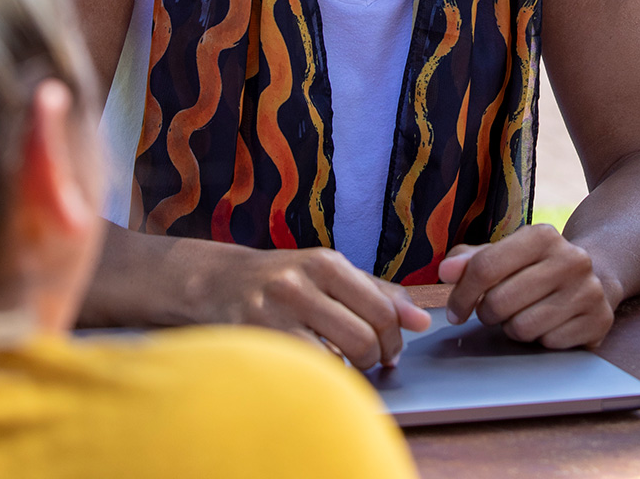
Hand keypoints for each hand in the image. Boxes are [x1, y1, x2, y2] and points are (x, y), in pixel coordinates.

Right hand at [206, 245, 432, 368]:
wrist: (217, 284)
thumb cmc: (283, 281)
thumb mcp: (329, 274)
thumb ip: (377, 293)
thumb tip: (422, 320)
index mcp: (325, 263)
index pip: (382, 308)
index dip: (395, 338)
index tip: (391, 350)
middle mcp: (300, 283)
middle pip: (364, 336)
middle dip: (376, 357)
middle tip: (372, 361)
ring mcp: (275, 313)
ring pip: (339, 357)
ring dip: (351, 370)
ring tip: (346, 365)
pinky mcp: (257, 340)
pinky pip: (308, 370)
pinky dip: (321, 376)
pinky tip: (317, 369)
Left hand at [438, 224, 617, 348]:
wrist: (596, 276)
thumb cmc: (535, 267)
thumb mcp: (504, 254)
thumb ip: (470, 260)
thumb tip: (445, 271)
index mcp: (542, 236)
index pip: (485, 267)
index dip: (461, 294)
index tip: (454, 311)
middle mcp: (571, 259)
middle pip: (500, 302)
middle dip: (488, 313)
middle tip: (494, 310)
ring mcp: (589, 291)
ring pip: (523, 328)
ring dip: (513, 328)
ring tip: (523, 314)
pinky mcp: (599, 321)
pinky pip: (549, 344)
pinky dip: (541, 340)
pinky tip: (548, 324)